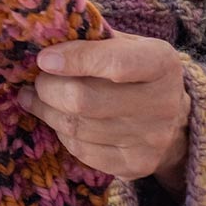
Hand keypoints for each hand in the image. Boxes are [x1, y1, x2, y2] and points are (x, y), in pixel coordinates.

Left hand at [18, 31, 191, 198]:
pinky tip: (58, 119)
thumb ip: (91, 39)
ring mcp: (151, 139)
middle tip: (36, 80)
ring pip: (78, 128)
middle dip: (48, 88)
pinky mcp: (137, 165)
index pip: (116, 63)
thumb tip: (44, 40)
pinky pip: (82, 151)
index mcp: (160, 63)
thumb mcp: (124, 44)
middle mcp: (162, 103)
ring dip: (47, 111)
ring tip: (35, 97)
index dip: (75, 60)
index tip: (44, 59)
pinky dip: (62, 134)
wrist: (171, 117)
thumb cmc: (134, 69)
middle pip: (85, 100)